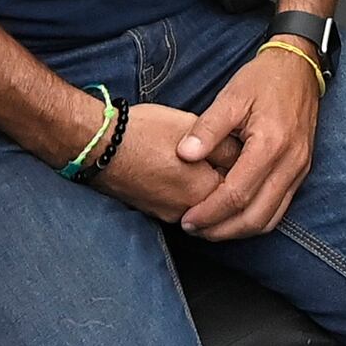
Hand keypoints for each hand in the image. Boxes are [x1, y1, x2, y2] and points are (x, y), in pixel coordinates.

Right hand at [86, 102, 234, 221]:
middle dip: (226, 179)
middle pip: (222, 199)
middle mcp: (191, 211)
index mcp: (207, 190)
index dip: (244, 165)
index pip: (242, 185)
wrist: (100, 146)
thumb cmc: (146, 132)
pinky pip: (181, 206)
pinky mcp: (153, 213)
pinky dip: (187, 192)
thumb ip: (226, 147)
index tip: (242, 149)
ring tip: (199, 160)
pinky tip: (180, 170)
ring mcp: (170, 216)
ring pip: (201, 204)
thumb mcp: (195, 129)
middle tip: (222, 154)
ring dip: (205, 187)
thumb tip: (244, 157)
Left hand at [174, 44, 322, 240]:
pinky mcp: (301, 171)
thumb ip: (207, 128)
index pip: (237, 194)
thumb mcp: (231, 96)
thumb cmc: (263, 79)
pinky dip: (255, 220)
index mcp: (271, 144)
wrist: (299, 68)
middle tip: (194, 230)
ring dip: (239, 230)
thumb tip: (184, 155)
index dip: (210, 212)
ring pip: (270, 218)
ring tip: (210, 229)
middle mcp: (290, 163)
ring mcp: (299, 169)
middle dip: (222, 230)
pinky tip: (234, 217)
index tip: (186, 219)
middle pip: (255, 216)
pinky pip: (280, 208)